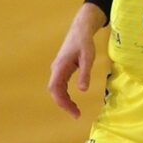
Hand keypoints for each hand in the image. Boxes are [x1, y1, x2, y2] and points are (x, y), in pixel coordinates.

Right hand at [48, 3, 105, 118]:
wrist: (80, 28)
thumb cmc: (85, 42)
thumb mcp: (88, 57)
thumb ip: (85, 73)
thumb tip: (83, 90)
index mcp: (60, 67)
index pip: (56, 89)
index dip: (62, 102)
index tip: (74, 112)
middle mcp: (56, 69)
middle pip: (55, 92)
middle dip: (64, 104)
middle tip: (77, 114)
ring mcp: (58, 69)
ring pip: (57, 89)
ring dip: (64, 101)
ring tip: (76, 110)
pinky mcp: (62, 69)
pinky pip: (60, 85)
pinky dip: (65, 95)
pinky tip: (73, 100)